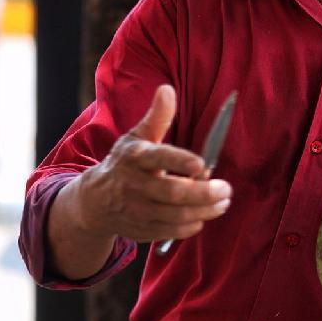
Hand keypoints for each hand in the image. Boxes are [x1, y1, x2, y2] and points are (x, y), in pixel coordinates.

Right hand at [73, 84, 232, 242]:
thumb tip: (167, 89)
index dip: (180, 162)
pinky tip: (204, 215)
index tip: (202, 164)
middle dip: (203, 193)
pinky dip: (191, 225)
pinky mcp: (142, 230)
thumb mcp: (136, 137)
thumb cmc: (125, 163)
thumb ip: (157, 117)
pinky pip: (172, 231)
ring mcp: (138, 210)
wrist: (95, 201)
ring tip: (223, 202)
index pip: (158, 158)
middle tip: (226, 189)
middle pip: (173, 193)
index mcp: (134, 157)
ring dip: (205, 210)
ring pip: (176, 215)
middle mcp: (134, 185)